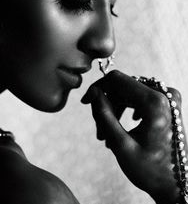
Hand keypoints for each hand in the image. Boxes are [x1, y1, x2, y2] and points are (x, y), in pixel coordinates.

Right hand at [81, 70, 186, 203]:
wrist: (178, 184)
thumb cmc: (151, 170)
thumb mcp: (121, 145)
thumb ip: (104, 115)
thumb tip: (93, 92)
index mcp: (155, 102)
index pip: (118, 79)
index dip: (98, 87)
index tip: (85, 102)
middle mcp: (165, 94)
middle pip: (124, 86)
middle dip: (107, 104)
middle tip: (99, 130)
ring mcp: (169, 98)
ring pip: (130, 92)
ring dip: (116, 109)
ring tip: (108, 134)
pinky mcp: (169, 103)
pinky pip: (140, 97)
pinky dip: (128, 109)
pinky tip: (124, 126)